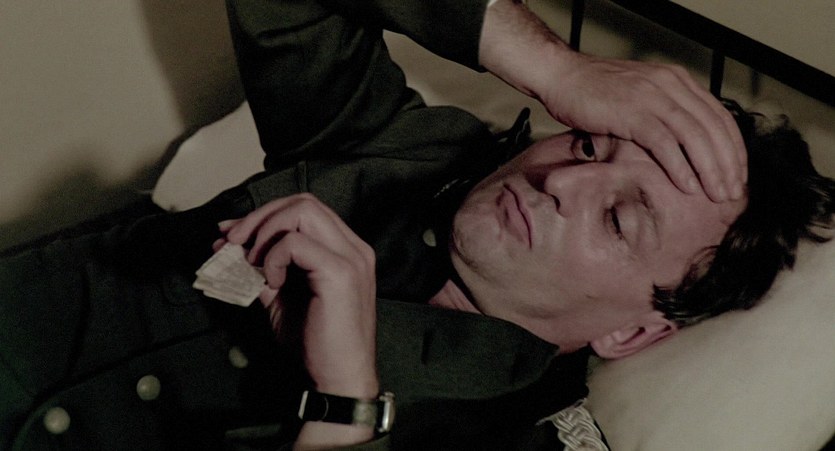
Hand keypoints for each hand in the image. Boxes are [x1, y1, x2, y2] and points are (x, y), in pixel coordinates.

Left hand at [223, 193, 378, 397]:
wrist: (338, 378)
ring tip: (253, 262)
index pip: (305, 208)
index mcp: (345, 249)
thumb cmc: (315, 342)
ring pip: (302, 211)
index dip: (265, 215)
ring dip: (265, 231)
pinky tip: (272, 282)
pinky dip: (273, 257)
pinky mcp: (340, 273)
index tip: (231, 234)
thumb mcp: (280, 296)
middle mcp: (353, 247)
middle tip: (233, 241)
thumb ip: (261, 267)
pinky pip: (296, 243)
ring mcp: (351, 257)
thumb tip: (227, 242)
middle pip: (303, 201)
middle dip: (260, 216)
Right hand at [542, 52, 745, 201]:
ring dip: (710, 170)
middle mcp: (670, 85)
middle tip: (732, 193)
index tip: (737, 176)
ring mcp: (652, 97)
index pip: (719, 116)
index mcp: (677, 81)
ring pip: (694, 136)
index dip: (733, 149)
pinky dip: (679, 166)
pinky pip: (664, 142)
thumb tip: (683, 148)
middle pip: (713, 128)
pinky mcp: (632, 111)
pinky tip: (687, 186)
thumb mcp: (639, 96)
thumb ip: (663, 113)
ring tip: (716, 195)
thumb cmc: (594, 92)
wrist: (561, 76)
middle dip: (727, 164)